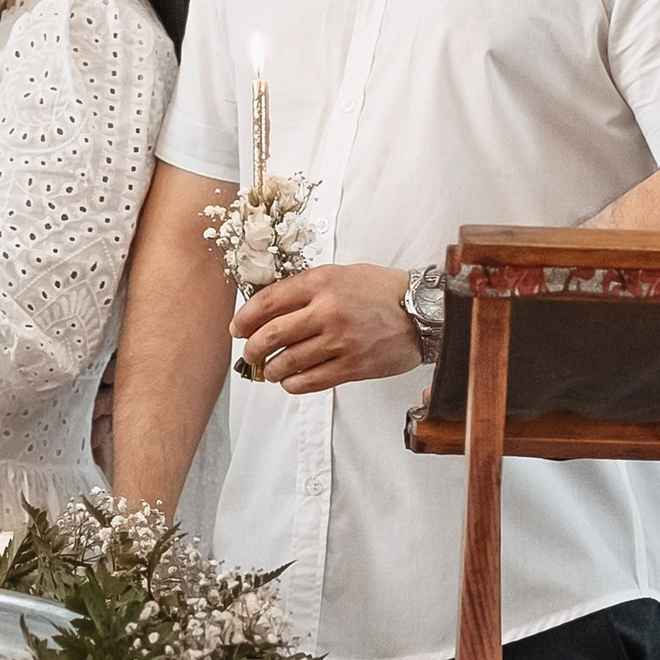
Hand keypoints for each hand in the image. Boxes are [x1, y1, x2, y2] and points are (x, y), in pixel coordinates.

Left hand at [233, 261, 420, 392]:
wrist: (423, 312)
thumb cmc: (381, 291)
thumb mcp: (341, 275)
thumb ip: (306, 289)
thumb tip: (267, 308)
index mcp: (321, 282)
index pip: (268, 302)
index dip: (245, 318)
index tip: (236, 329)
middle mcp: (327, 311)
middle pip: (270, 335)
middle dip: (252, 349)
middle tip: (249, 354)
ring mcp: (340, 341)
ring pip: (287, 362)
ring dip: (271, 370)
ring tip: (271, 370)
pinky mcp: (353, 366)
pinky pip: (310, 382)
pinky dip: (293, 384)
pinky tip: (291, 381)